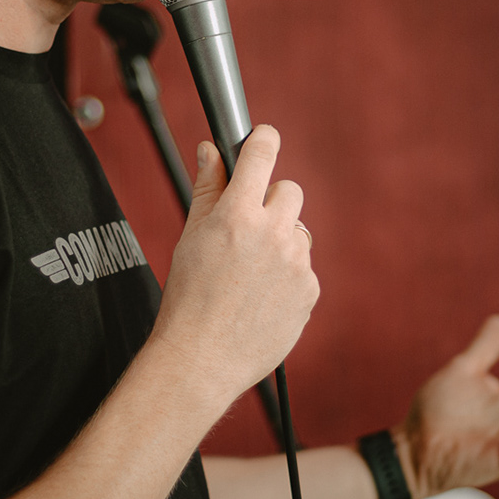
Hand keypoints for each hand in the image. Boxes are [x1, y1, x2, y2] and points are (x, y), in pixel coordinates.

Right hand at [149, 127, 318, 404]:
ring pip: (297, 231)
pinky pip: (303, 268)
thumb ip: (206, 188)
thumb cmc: (188, 299)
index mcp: (237, 215)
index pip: (262, 153)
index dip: (263, 139)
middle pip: (289, 190)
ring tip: (249, 274)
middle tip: (246, 228)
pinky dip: (287, 276)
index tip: (262, 139)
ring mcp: (296, 263)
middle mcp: (272, 234)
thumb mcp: (190, 237)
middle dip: (270, 202)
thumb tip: (210, 151)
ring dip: (279, 242)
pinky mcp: (310, 290)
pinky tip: (261, 297)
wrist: (203, 359)